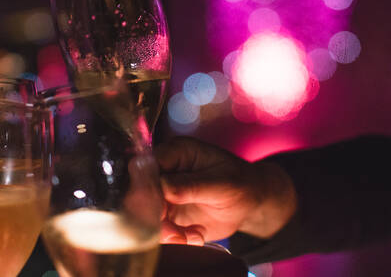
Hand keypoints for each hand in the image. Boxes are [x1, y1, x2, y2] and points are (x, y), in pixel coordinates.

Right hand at [156, 137, 296, 245]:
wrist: (251, 203)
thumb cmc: (241, 183)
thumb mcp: (222, 183)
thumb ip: (191, 185)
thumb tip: (162, 186)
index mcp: (176, 152)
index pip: (146, 165)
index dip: (145, 187)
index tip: (158, 208)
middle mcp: (164, 171)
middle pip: (140, 192)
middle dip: (154, 216)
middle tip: (175, 232)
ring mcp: (163, 193)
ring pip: (145, 214)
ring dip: (165, 231)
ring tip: (191, 237)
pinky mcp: (167, 214)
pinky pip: (158, 229)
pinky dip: (174, 238)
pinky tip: (196, 236)